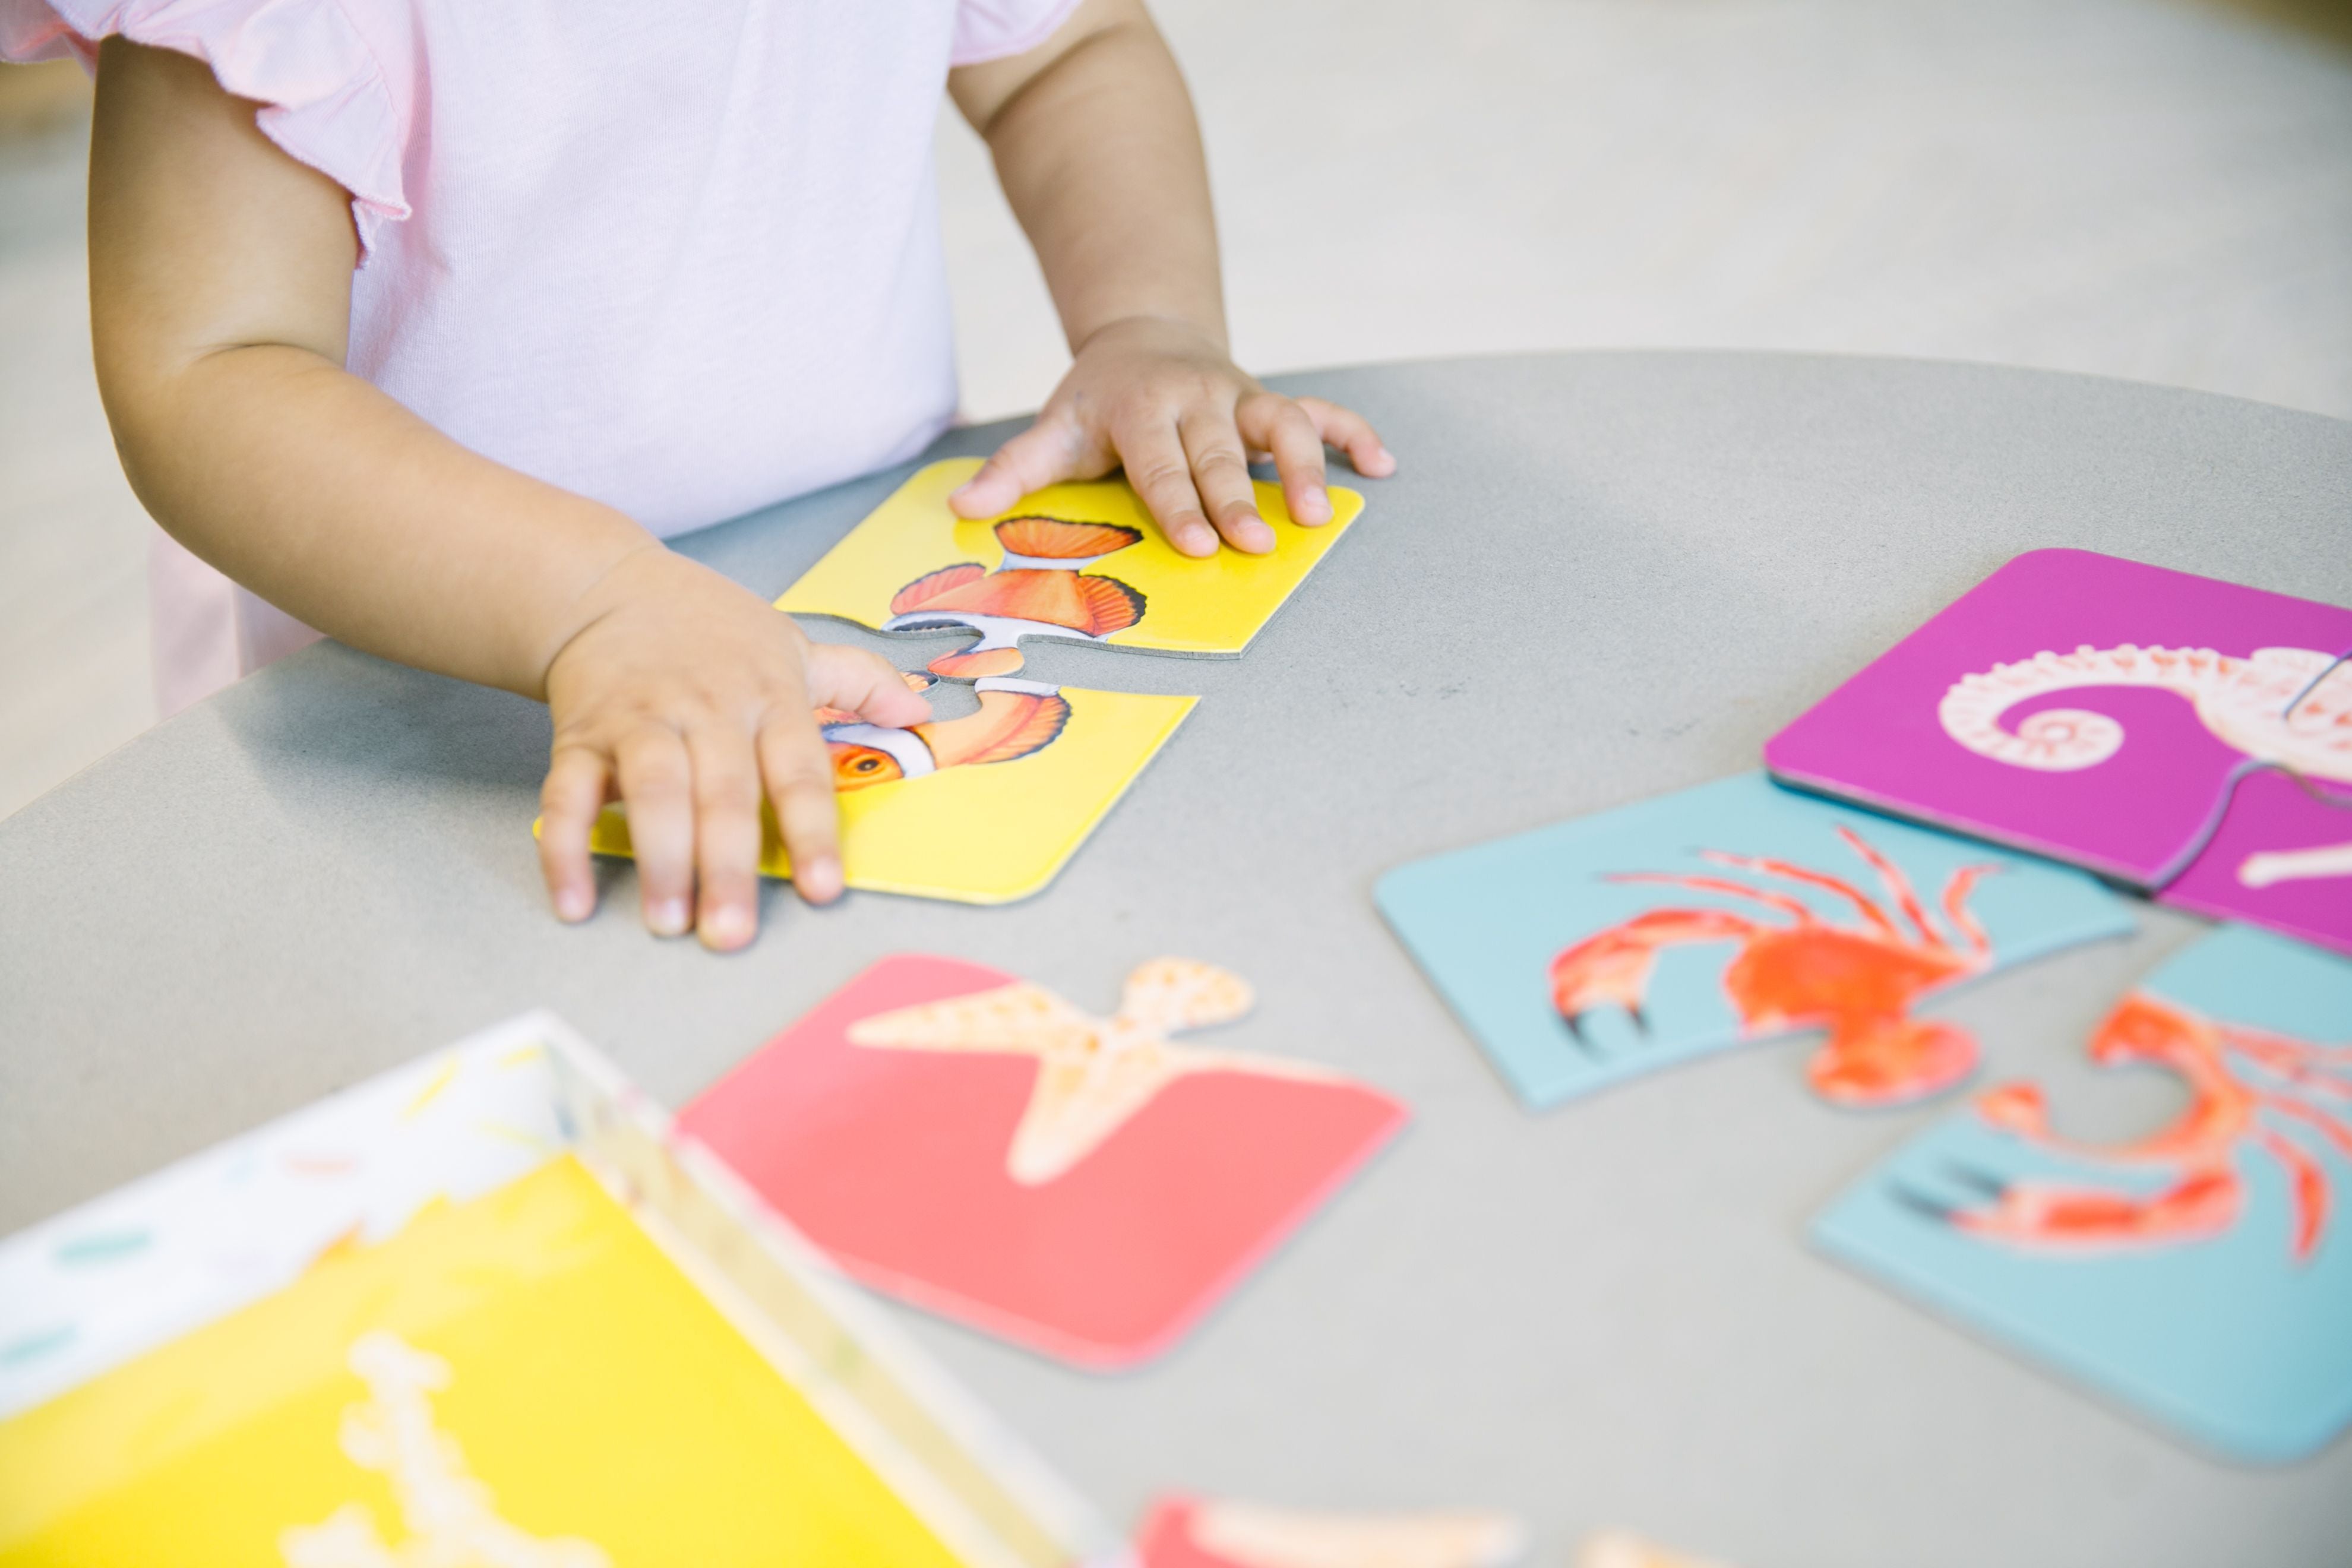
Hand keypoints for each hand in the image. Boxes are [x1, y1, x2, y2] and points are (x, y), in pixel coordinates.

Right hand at [535, 547, 930, 949]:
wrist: (605, 590)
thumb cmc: (710, 630)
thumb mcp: (791, 643)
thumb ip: (855, 680)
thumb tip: (919, 709)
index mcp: (768, 696)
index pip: (798, 771)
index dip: (812, 832)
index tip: (823, 889)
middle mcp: (706, 711)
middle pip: (722, 794)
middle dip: (727, 867)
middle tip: (731, 934)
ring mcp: (640, 722)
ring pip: (653, 793)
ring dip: (660, 860)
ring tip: (668, 922)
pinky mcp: (580, 736)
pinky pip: (569, 796)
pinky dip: (567, 851)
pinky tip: (574, 902)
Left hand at [947, 316, 1394, 555]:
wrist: (1141, 334)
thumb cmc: (1096, 400)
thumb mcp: (1052, 429)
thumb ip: (1013, 472)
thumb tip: (961, 510)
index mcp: (1142, 410)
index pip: (1162, 466)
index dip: (1181, 505)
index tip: (1199, 545)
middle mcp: (1198, 399)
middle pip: (1222, 455)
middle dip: (1240, 498)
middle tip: (1259, 544)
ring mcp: (1241, 398)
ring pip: (1283, 425)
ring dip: (1307, 466)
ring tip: (1320, 513)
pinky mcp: (1273, 399)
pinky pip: (1322, 411)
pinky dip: (1354, 434)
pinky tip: (1383, 466)